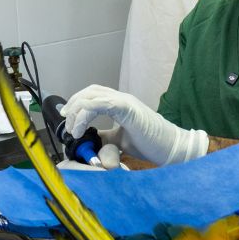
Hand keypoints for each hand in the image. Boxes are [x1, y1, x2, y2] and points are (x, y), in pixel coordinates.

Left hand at [61, 85, 208, 165]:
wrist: (170, 148)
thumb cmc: (150, 143)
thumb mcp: (120, 141)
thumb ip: (106, 137)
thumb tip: (90, 139)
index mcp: (119, 104)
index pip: (93, 94)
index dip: (77, 103)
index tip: (68, 119)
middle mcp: (121, 99)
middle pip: (90, 91)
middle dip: (74, 105)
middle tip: (67, 124)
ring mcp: (125, 101)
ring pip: (93, 96)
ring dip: (78, 112)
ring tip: (74, 130)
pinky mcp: (128, 108)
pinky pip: (102, 104)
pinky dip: (88, 112)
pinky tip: (82, 126)